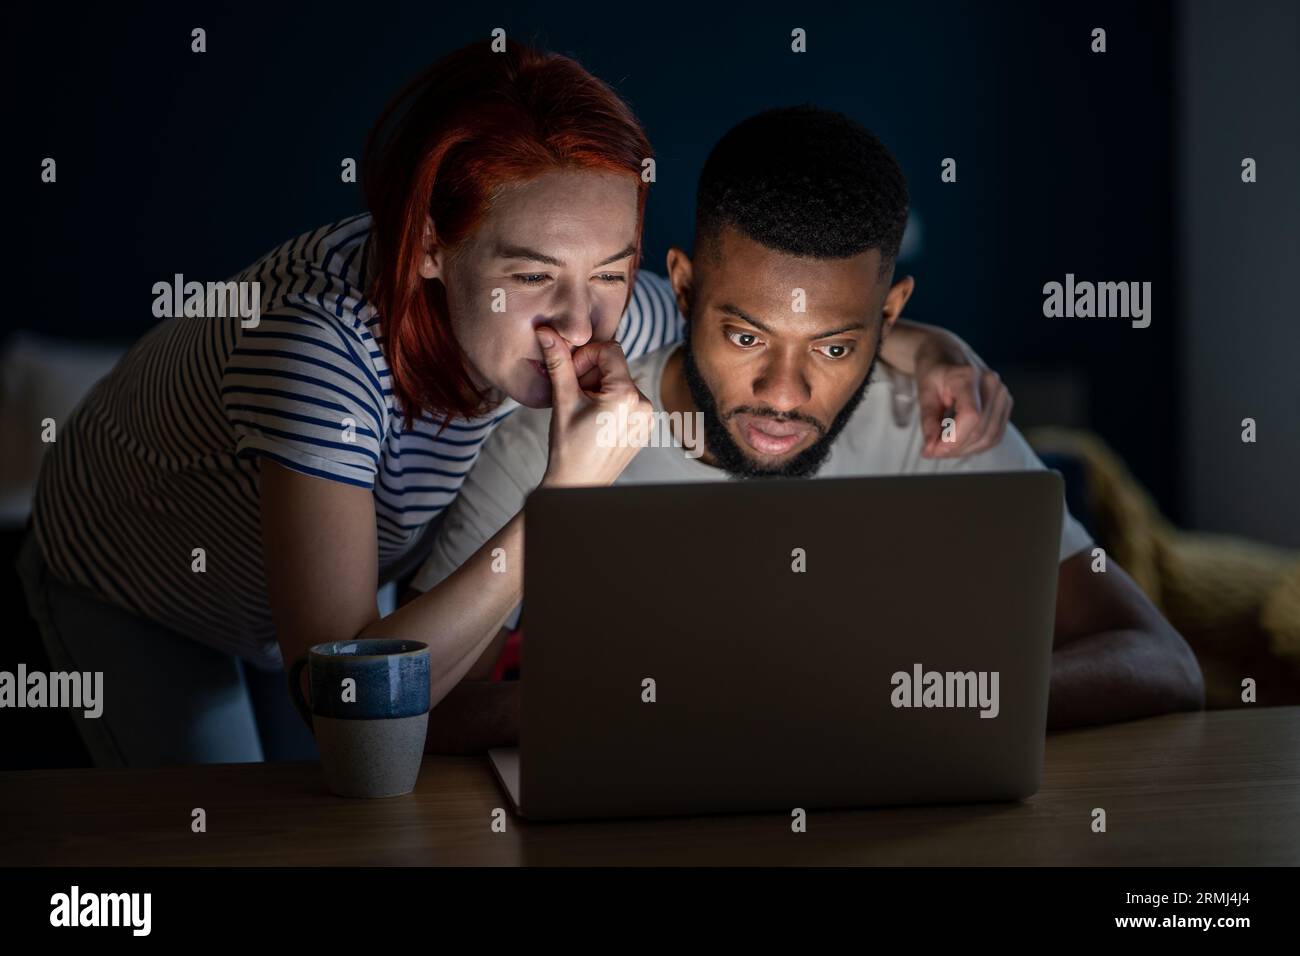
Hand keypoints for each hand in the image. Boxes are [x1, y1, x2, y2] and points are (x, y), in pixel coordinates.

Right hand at [536, 327, 653, 487]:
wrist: (578, 486)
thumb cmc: (568, 448)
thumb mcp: (562, 401)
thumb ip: (559, 363)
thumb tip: (547, 332)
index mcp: (627, 396)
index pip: (609, 350)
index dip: (586, 357)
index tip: (572, 375)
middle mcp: (645, 404)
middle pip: (615, 367)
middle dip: (592, 375)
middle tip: (575, 397)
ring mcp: (648, 417)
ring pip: (621, 383)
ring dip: (600, 389)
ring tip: (585, 412)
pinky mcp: (646, 426)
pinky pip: (629, 400)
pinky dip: (611, 403)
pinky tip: (596, 422)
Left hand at [914, 339, 1012, 457]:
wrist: (946, 354)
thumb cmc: (933, 370)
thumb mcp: (923, 391)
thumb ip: (928, 420)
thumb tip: (931, 448)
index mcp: (968, 376)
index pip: (971, 416)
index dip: (953, 439)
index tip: (932, 449)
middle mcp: (991, 383)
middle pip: (980, 430)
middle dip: (954, 448)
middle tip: (931, 452)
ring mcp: (1002, 393)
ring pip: (990, 436)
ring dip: (965, 450)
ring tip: (943, 448)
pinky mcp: (1005, 404)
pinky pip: (995, 434)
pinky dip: (977, 445)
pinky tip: (959, 444)